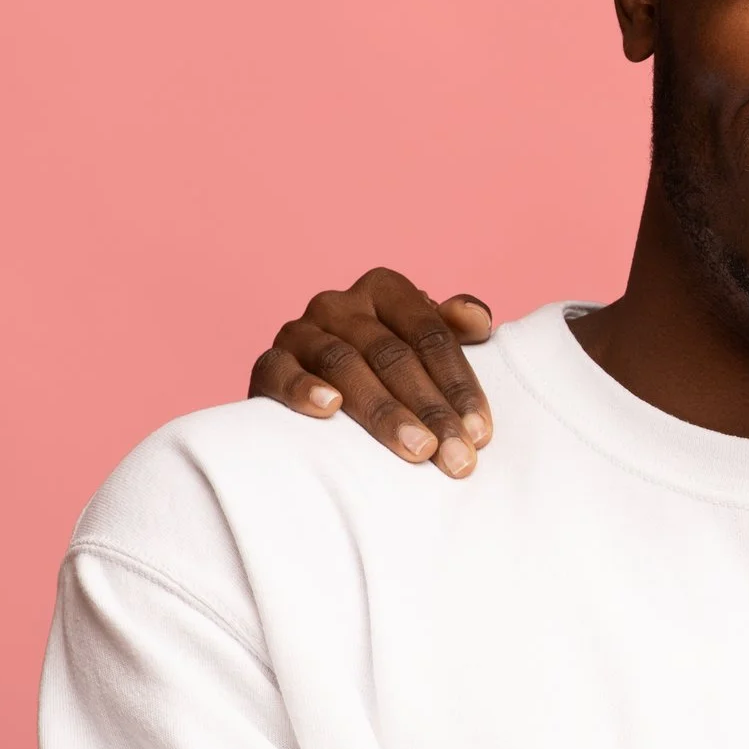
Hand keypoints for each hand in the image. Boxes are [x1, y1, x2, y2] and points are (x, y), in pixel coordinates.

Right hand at [247, 266, 495, 476]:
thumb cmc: (385, 370)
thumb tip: (478, 320)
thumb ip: (453, 329)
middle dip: (431, 410)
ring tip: (417, 449)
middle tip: (456, 458)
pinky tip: (330, 408)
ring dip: (385, 411)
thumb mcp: (423, 346)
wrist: (313, 393)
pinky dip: (304, 387)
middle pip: (393, 354)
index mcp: (384, 290)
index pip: (431, 335)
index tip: (480, 433)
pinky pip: (280, 371)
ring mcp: (300, 331)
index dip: (460, 384)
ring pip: (346, 365)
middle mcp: (339, 303)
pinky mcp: (267, 363)